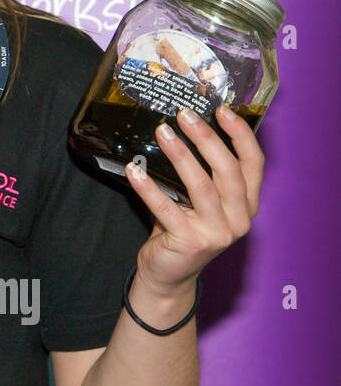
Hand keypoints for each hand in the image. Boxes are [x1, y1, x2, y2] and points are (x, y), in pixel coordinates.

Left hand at [127, 105, 263, 294]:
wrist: (169, 275)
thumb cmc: (182, 228)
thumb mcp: (200, 201)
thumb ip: (202, 174)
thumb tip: (179, 129)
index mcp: (247, 204)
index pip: (253, 163)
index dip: (241, 135)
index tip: (222, 110)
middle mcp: (239, 218)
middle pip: (229, 171)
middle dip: (207, 138)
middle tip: (184, 115)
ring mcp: (217, 232)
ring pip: (201, 186)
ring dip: (180, 154)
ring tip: (161, 131)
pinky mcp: (190, 242)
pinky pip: (165, 208)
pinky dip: (148, 187)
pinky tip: (133, 169)